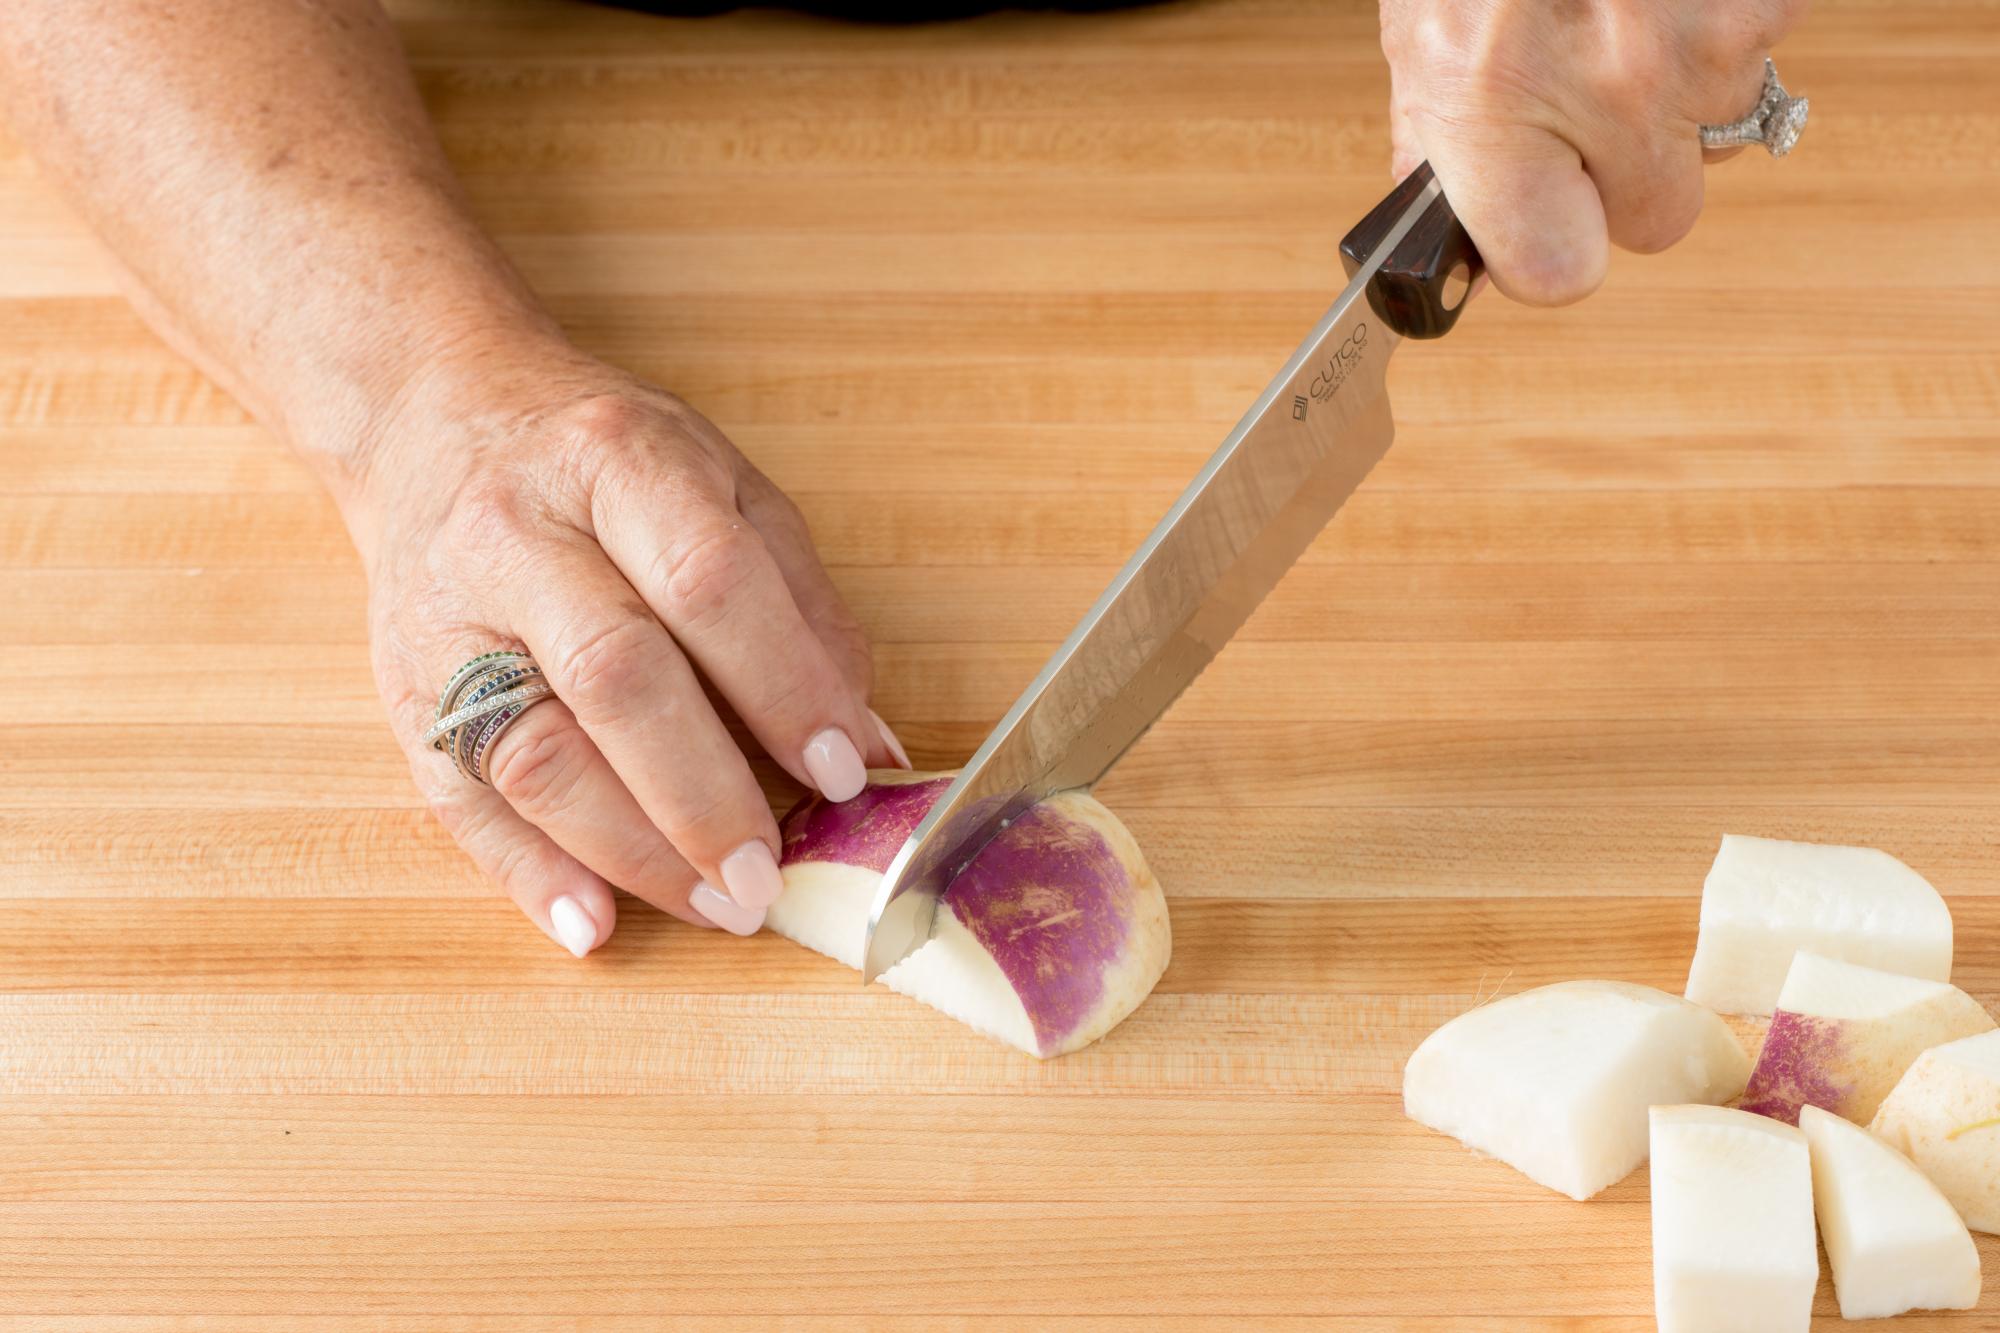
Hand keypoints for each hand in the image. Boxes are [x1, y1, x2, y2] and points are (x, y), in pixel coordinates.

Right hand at [354, 339, 906, 955]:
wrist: (433, 416)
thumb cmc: (603, 463)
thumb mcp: (723, 485)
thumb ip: (799, 607)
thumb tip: (867, 745)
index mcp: (616, 459)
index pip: (706, 579)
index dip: (782, 684)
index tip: (844, 771)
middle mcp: (515, 533)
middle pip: (614, 674)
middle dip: (704, 794)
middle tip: (771, 875)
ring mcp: (444, 617)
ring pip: (533, 753)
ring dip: (632, 851)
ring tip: (716, 906)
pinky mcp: (401, 691)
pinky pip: (458, 800)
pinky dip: (530, 873)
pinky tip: (593, 924)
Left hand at [1378, 0, 1807, 304]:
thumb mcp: (1422, 39)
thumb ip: (1443, 148)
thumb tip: (1463, 239)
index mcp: (1498, 109)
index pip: (1560, 273)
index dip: (1555, 253)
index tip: (1547, 224)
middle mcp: (1611, 84)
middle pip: (1661, 215)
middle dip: (1629, 168)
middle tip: (1586, 90)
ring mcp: (1702, 36)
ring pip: (1719, 124)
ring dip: (1678, 80)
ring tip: (1616, 5)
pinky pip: (1760, 44)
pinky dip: (1719, 15)